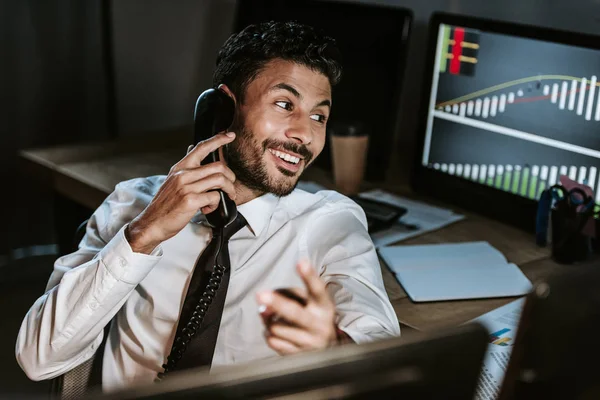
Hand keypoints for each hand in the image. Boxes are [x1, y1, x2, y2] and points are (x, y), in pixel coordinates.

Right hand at [126, 132, 236, 253]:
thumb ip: (185, 168)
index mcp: (180, 168)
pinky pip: (215, 197)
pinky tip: (207, 209)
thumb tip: (192, 149)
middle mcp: (183, 174)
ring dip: (229, 190)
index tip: (230, 135)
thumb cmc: (165, 205)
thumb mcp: (172, 181)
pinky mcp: (190, 200)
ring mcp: (186, 187)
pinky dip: (216, 204)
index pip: (201, 147)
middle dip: (231, 177)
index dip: (218, 139)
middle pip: (219, 166)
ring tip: (225, 198)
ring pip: (220, 180)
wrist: (152, 223)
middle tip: (231, 188)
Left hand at [256, 260, 340, 354]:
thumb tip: (263, 304)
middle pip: (295, 313)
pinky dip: (270, 335)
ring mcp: (309, 343)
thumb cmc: (314, 317)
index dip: (309, 276)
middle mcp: (319, 325)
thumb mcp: (311, 303)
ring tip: (276, 319)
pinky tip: (278, 333)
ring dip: (270, 321)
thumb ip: (289, 296)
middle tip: (260, 294)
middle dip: (277, 303)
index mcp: (324, 306)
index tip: (301, 262)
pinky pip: (274, 342)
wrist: (328, 350)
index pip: (317, 289)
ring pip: (277, 328)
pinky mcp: (299, 356)